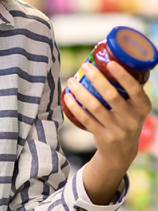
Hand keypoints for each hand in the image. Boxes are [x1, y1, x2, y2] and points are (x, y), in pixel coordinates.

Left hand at [63, 61, 151, 203]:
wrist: (121, 152)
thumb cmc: (125, 119)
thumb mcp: (134, 107)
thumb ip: (127, 90)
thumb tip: (110, 59)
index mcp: (143, 108)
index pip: (136, 90)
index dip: (123, 76)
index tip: (109, 63)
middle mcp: (133, 120)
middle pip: (112, 96)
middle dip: (96, 79)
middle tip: (85, 66)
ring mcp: (118, 130)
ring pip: (95, 107)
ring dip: (81, 91)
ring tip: (71, 80)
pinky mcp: (103, 137)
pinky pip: (86, 119)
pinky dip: (75, 106)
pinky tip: (68, 96)